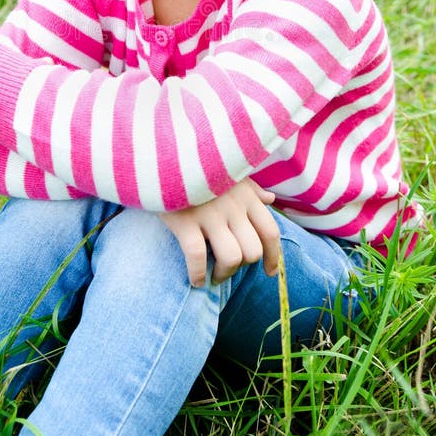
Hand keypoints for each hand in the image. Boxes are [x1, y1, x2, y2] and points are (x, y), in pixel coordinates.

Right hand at [160, 178, 279, 287]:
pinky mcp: (185, 222)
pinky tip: (195, 279)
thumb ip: (251, 189)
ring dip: (223, 274)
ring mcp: (210, 215)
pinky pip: (198, 258)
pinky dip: (197, 274)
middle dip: (242, 267)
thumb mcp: (229, 172)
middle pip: (252, 251)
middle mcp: (233, 206)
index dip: (273, 257)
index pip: (270, 232)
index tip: (268, 272)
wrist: (163, 155)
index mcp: (246, 196)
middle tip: (226, 268)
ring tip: (212, 276)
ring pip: (231, 258)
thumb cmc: (198, 167)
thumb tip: (270, 199)